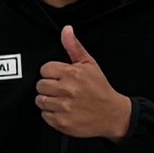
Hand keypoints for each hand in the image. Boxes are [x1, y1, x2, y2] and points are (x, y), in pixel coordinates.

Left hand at [34, 24, 134, 142]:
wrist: (113, 114)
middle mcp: (67, 90)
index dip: (51, 73)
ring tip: (62, 100)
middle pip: (40, 85)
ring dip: (49, 100)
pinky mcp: (62, 122)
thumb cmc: (100, 89)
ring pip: (40, 100)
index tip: (60, 77)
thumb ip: (74, 47)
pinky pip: (44, 115)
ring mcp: (64, 107)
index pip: (45, 69)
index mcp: (73, 74)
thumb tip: (66, 30)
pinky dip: (51, 114)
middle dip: (49, 87)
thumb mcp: (90, 64)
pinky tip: (63, 110)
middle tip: (61, 89)